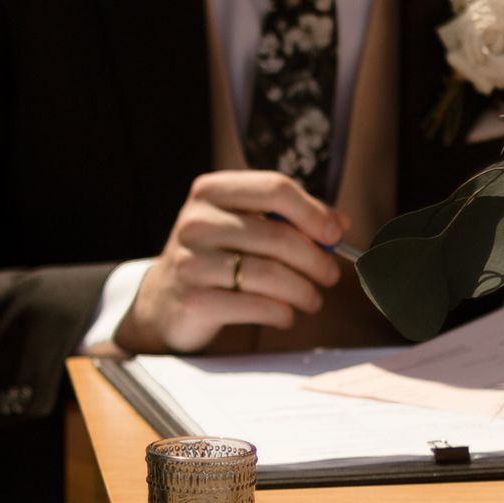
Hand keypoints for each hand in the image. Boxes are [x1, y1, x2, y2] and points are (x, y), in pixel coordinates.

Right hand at [118, 169, 344, 354]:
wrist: (164, 300)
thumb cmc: (215, 257)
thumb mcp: (242, 225)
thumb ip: (288, 218)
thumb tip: (339, 223)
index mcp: (211, 191)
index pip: (275, 188)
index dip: (313, 212)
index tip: (335, 234)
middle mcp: (197, 221)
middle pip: (277, 235)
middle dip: (315, 259)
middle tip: (330, 275)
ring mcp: (191, 261)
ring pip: (269, 274)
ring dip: (303, 290)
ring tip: (312, 299)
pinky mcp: (194, 300)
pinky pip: (256, 306)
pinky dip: (281, 312)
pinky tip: (286, 314)